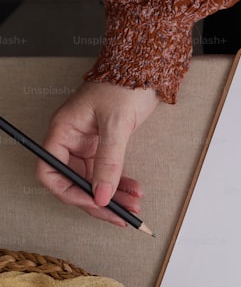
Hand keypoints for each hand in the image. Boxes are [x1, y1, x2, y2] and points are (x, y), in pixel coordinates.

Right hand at [36, 81, 158, 225]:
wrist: (144, 70)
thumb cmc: (123, 86)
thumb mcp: (116, 125)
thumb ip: (109, 162)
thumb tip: (101, 195)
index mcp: (63, 131)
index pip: (51, 172)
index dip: (70, 192)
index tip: (95, 204)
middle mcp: (71, 140)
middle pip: (75, 182)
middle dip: (99, 201)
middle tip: (123, 216)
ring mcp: (88, 145)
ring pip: (95, 181)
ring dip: (114, 197)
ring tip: (135, 207)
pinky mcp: (105, 146)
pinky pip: (108, 173)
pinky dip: (121, 185)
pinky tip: (135, 191)